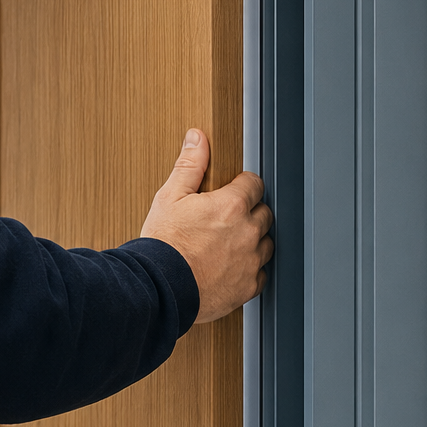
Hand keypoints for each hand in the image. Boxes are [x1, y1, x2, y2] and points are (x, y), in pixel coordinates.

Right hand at [140, 128, 272, 323]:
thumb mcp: (170, 197)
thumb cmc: (163, 243)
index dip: (242, 185)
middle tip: (226, 217)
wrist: (159, 287)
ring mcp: (251, 262)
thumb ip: (190, 165)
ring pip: (267, 243)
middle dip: (250, 212)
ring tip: (229, 241)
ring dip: (253, 239)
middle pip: (265, 213)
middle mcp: (248, 232)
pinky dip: (250, 268)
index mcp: (231, 206)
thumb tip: (198, 139)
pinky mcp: (248, 287)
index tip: (233, 190)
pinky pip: (262, 273)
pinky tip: (231, 265)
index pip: (254, 184)